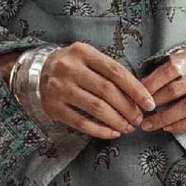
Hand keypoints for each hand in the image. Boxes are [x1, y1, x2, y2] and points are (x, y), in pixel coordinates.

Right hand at [10, 42, 156, 139]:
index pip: (116, 71)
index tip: (149, 104)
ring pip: (96, 108)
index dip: (136, 89)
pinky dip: (100, 130)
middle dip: (128, 108)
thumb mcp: (88, 58)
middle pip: (107, 91)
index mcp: (83, 52)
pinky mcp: (53, 107)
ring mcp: (59, 88)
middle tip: (139, 119)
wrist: (36, 72)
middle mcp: (69, 68)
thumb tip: (139, 95)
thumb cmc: (72, 66)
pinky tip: (112, 133)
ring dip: (117, 121)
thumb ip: (109, 71)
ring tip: (128, 127)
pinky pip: (81, 123)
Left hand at [136, 44, 185, 133]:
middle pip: (177, 90)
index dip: (152, 82)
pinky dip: (183, 125)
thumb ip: (176, 62)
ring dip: (165, 118)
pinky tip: (169, 127)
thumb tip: (146, 81)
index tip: (138, 93)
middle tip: (138, 111)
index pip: (170, 69)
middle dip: (154, 102)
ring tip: (149, 124)